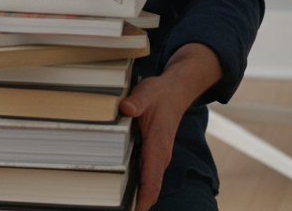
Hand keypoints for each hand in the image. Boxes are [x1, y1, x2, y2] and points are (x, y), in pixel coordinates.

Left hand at [119, 43, 221, 210]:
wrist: (176, 91)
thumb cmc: (160, 94)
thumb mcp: (146, 93)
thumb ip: (136, 102)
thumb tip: (126, 109)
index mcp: (157, 146)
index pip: (151, 181)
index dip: (142, 200)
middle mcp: (160, 156)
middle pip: (150, 189)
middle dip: (136, 203)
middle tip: (114, 207)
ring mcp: (159, 157)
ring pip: (149, 184)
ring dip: (136, 195)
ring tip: (115, 202)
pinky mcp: (155, 154)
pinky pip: (148, 176)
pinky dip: (138, 186)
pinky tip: (120, 187)